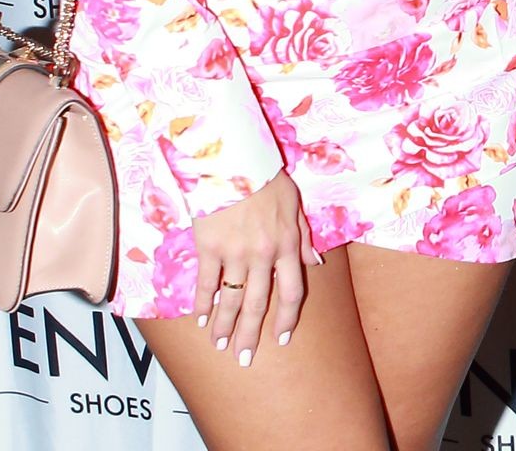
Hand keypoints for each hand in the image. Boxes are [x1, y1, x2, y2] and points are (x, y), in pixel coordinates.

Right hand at [191, 170, 318, 363]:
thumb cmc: (265, 176)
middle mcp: (263, 254)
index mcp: (287, 243)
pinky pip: (207, 283)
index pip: (291, 292)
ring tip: (220, 344)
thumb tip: (315, 263)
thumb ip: (303, 236)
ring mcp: (235, 253)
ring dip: (225, 326)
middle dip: (251, 335)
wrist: (233, 157)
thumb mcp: (293, 202)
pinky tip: (200, 318)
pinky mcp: (209, 247)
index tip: (281, 338)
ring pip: (231, 300)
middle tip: (244, 358)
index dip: (286, 320)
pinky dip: (203, 304)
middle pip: (258, 304)